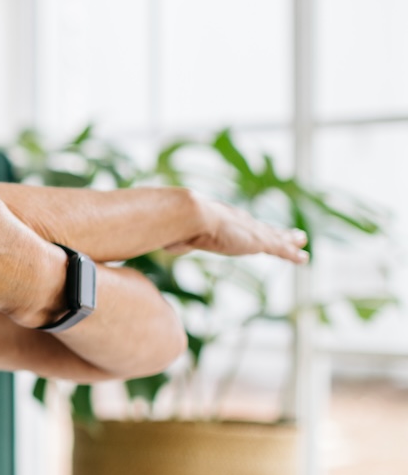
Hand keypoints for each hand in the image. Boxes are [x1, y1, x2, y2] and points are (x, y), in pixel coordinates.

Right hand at [166, 194, 308, 262]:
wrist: (189, 215)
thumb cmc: (180, 224)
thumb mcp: (180, 235)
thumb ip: (180, 240)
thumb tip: (170, 244)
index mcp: (221, 219)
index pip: (241, 225)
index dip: (252, 229)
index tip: (259, 230)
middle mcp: (238, 222)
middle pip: (262, 227)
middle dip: (276, 231)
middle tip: (290, 232)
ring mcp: (249, 231)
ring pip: (275, 236)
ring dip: (289, 239)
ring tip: (302, 239)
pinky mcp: (258, 241)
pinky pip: (280, 248)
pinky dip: (292, 254)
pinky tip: (303, 258)